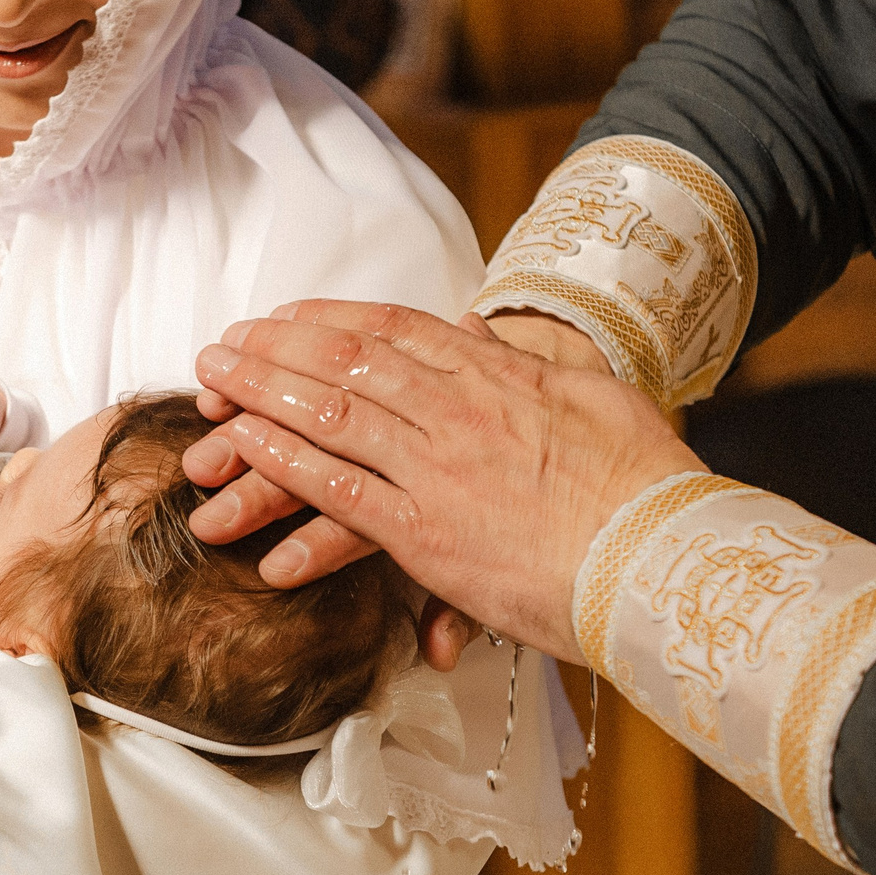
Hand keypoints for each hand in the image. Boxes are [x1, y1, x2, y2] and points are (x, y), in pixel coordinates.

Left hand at [181, 299, 703, 663]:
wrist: (663, 557)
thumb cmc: (649, 490)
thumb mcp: (603, 403)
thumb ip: (545, 371)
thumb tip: (501, 342)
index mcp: (501, 376)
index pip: (399, 332)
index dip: (333, 321)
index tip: (288, 317)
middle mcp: (459, 409)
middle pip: (348, 363)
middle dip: (278, 349)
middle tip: (227, 343)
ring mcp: (437, 468)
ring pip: (330, 414)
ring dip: (262, 393)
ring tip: (212, 382)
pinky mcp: (425, 530)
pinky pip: (337, 486)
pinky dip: (284, 463)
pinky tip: (244, 449)